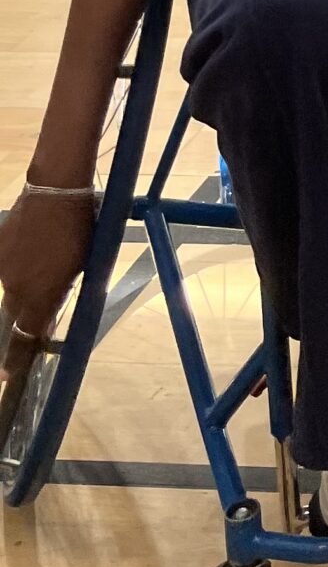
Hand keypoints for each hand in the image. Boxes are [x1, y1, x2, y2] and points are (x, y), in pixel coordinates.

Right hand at [0, 186, 94, 352]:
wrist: (56, 191)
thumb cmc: (80, 229)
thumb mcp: (81, 265)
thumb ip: (61, 293)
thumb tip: (48, 315)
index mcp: (40, 295)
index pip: (25, 335)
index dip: (17, 357)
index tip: (8, 375)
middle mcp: (15, 287)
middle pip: (16, 313)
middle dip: (26, 314)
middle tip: (42, 300)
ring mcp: (3, 268)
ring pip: (10, 287)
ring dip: (23, 284)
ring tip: (44, 262)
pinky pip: (5, 265)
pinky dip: (16, 263)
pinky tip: (31, 247)